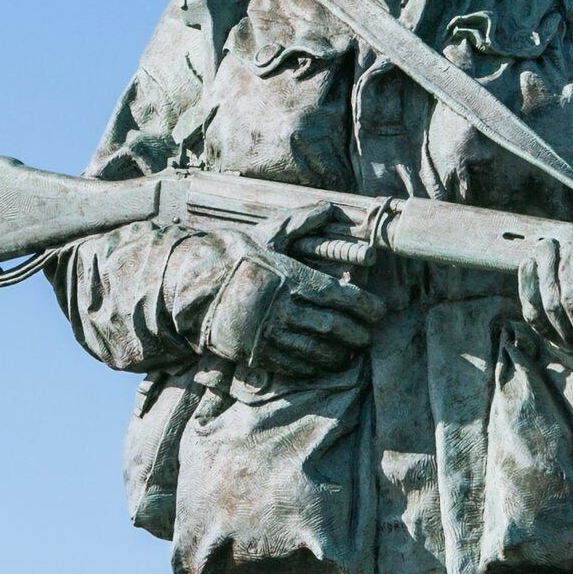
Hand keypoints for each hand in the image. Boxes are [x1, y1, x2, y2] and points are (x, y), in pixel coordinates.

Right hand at [203, 205, 386, 377]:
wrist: (193, 285)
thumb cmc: (235, 257)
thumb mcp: (268, 234)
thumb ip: (301, 222)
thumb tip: (330, 207)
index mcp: (292, 279)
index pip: (341, 297)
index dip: (365, 307)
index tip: (379, 312)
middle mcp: (285, 308)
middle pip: (334, 327)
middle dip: (357, 334)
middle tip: (368, 337)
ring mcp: (270, 334)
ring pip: (317, 350)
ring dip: (339, 354)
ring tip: (351, 353)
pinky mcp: (257, 353)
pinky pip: (294, 365)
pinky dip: (315, 366)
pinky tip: (325, 364)